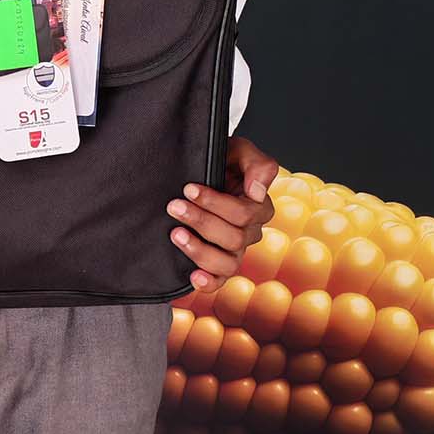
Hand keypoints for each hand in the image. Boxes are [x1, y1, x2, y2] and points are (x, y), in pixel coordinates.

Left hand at [166, 135, 279, 290]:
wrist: (196, 173)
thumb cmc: (221, 161)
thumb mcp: (239, 151)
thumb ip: (257, 164)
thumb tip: (257, 192)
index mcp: (259, 206)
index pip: (244, 213)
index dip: (215, 203)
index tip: (189, 189)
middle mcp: (250, 232)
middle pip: (233, 237)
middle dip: (200, 221)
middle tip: (174, 206)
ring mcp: (235, 251)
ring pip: (227, 263)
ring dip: (200, 250)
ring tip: (176, 234)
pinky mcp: (218, 265)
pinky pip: (220, 281)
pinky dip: (209, 282)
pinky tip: (193, 277)